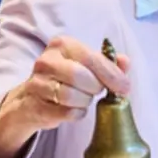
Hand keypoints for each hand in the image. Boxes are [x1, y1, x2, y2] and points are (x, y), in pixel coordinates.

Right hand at [0, 35, 131, 138]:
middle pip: (81, 77)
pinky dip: (76, 113)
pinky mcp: (36, 105)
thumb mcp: (86, 65)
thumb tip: (125, 62)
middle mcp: (46, 61)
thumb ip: (107, 63)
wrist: (32, 100)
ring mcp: (38, 84)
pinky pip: (66, 113)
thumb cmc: (64, 78)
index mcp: (62, 44)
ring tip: (83, 98)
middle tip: (97, 91)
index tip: (124, 87)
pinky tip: (73, 108)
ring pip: (71, 96)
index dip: (111, 74)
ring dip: (84, 101)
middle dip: (95, 88)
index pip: (92, 58)